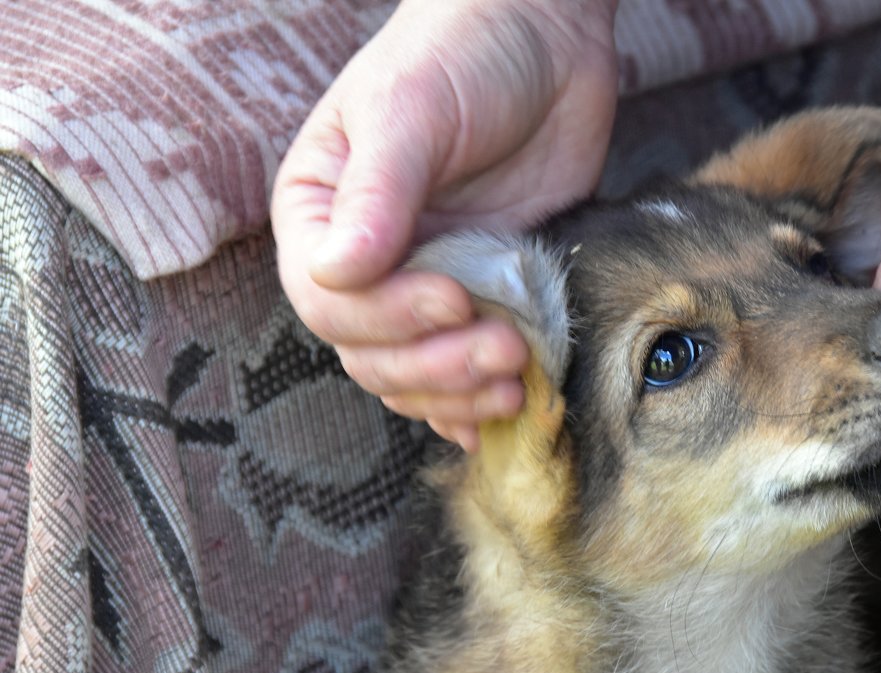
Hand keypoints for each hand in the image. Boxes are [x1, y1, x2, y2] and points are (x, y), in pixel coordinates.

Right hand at [272, 0, 618, 450]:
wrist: (543, 36)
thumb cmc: (462, 53)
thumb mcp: (410, 110)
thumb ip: (376, 193)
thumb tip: (335, 272)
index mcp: (320, 216)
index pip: (328, 301)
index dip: (388, 317)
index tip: (454, 298)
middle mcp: (365, 262)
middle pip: (372, 354)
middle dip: (435, 366)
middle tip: (503, 350)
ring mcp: (424, 284)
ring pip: (418, 374)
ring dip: (463, 392)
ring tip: (519, 383)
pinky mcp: (483, 295)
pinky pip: (466, 368)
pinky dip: (483, 400)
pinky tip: (514, 411)